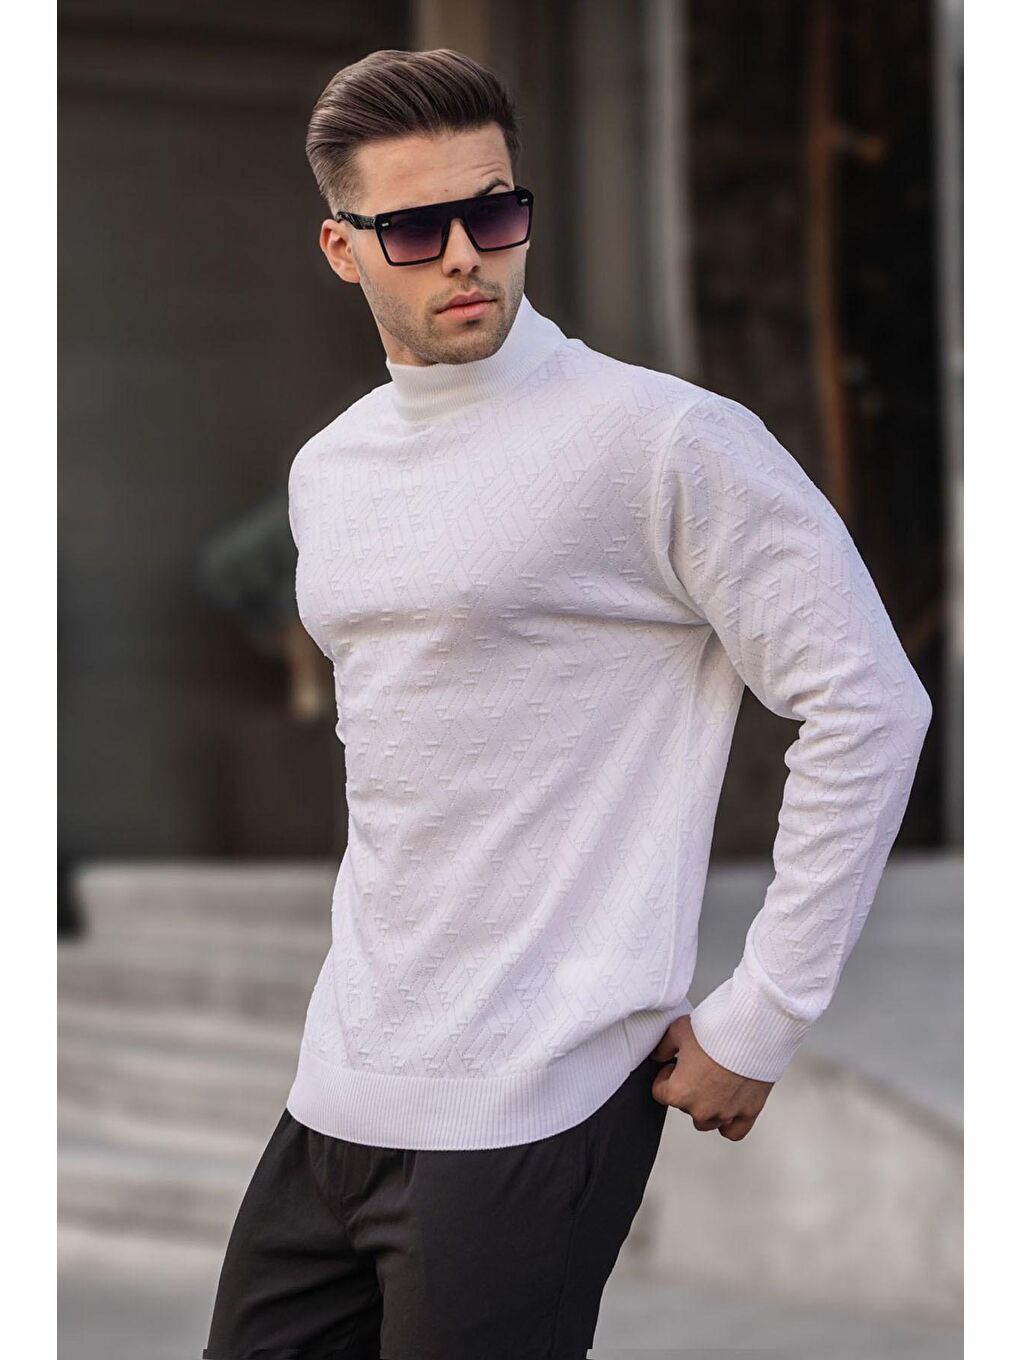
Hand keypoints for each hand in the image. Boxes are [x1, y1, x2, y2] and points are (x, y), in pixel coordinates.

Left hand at [650, 1014, 773, 1140]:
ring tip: (714, 1082)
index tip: (675, 1064)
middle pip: (684, 1106)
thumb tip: (659, 1055)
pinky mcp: (748, 1113)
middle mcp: (701, 1109)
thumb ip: (664, 1047)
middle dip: (688, 1089)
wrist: (752, 1032)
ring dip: (706, 1106)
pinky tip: (728, 1106)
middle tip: (698, 1067)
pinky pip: (733, 1131)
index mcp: (679, 1092)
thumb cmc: (718, 1032)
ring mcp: (725, 1114)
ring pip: (707, 1121)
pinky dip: (729, 1123)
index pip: (660, 1092)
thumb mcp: (679, 1030)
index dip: (666, 1074)